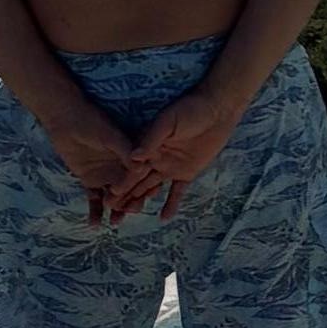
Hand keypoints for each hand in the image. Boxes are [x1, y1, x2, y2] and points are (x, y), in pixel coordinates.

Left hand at [37, 94, 139, 216]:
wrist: (65, 119)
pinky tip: (95, 224)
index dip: (145, 187)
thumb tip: (141, 167)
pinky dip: (95, 212)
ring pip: (113, 198)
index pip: (140, 175)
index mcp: (129, 156)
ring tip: (115, 223)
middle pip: (129, 190)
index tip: (148, 198)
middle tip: (131, 213)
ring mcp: (104, 175)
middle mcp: (119, 168)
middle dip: (131, 202)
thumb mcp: (110, 135)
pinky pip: (93, 199)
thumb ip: (124, 150)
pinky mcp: (89, 180)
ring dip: (115, 211)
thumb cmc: (90, 122)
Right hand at [94, 83, 245, 224]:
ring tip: (129, 217)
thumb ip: (152, 139)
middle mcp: (156, 158)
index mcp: (148, 145)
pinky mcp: (186, 172)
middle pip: (137, 180)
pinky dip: (171, 204)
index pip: (131, 167)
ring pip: (152, 188)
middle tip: (112, 211)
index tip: (110, 195)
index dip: (122, 181)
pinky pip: (177, 192)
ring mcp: (170, 166)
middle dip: (125, 196)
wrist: (216, 110)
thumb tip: (134, 157)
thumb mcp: (168, 121)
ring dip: (141, 201)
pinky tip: (163, 218)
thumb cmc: (190, 109)